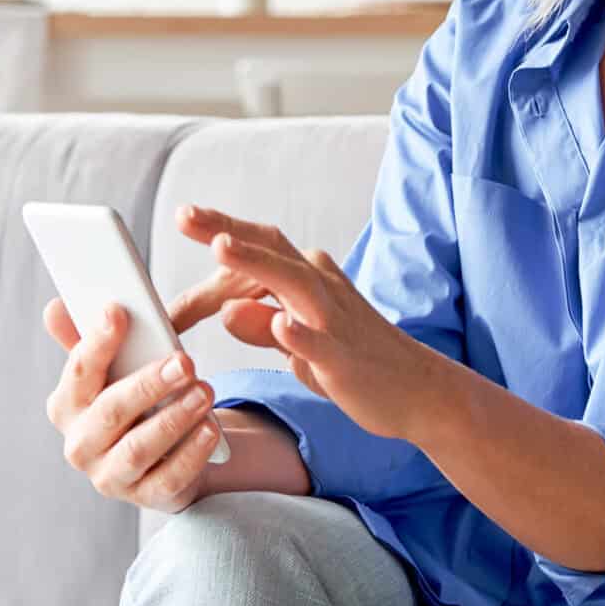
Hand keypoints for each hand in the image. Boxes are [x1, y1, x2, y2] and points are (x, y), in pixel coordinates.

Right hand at [42, 299, 221, 513]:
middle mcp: (81, 445)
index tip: (118, 311)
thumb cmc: (133, 401)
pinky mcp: (146, 496)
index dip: (97, 341)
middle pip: (111, 412)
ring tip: (205, 392)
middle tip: (184, 361)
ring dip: (173, 419)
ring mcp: (110, 476)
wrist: (161, 454)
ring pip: (138, 449)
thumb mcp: (113, 369)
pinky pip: (168, 478)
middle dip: (148, 384)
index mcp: (67, 406)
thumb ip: (89, 339)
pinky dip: (191, 454)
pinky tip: (210, 429)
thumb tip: (55, 307)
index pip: (78, 372)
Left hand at [172, 205, 446, 442]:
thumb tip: (226, 310)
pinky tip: (279, 324)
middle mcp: (322, 288)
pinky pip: (318, 342)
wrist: (418, 390)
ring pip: (293, 283)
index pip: (261, 248)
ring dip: (257, 263)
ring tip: (221, 247)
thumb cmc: (356, 362)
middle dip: (227, 230)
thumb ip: (262, 325)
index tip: (186, 216)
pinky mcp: (344, 358)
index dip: (222, 230)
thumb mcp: (299, 344)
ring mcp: (334, 321)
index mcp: (310, 279)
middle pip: (271, 250)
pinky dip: (298, 332)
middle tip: (186, 215)